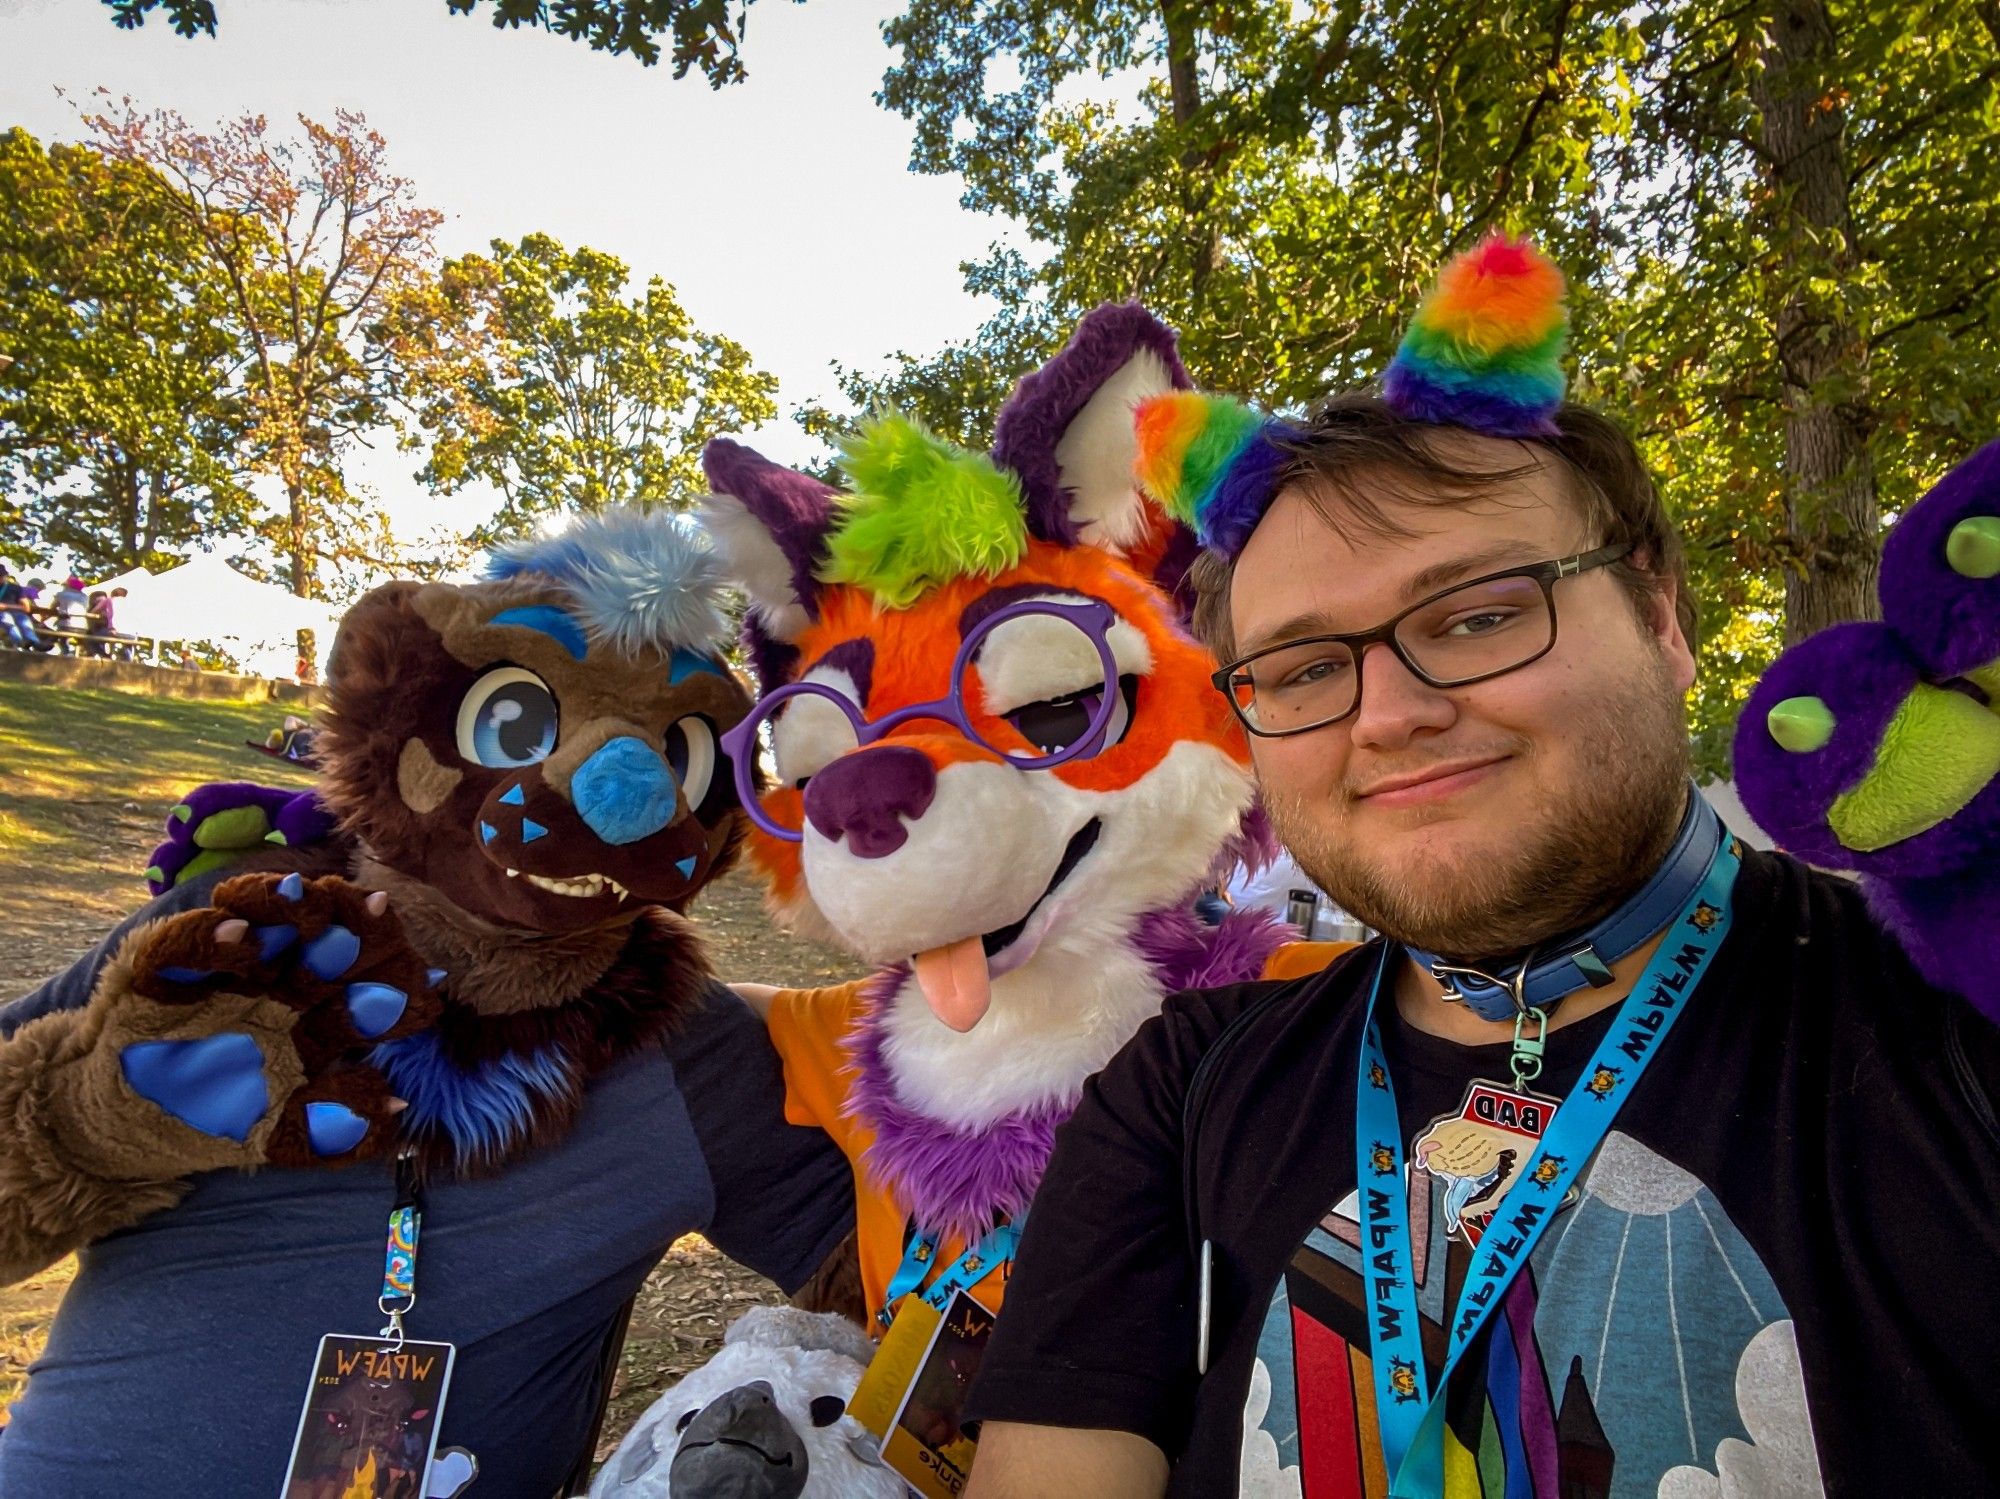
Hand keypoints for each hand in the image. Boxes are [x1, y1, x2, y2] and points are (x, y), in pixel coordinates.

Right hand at [61, 872, 441, 1179]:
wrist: (117, 1128)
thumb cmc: (209, 1122)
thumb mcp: (274, 1135)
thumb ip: (331, 1127)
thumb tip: (396, 1108)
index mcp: (319, 1016)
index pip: (371, 986)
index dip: (398, 982)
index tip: (427, 984)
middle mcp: (283, 981)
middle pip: (332, 939)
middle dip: (356, 926)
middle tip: (378, 912)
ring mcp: (227, 968)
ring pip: (268, 917)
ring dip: (290, 906)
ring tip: (308, 907)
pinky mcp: (162, 965)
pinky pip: (188, 939)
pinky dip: (213, 935)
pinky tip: (240, 936)